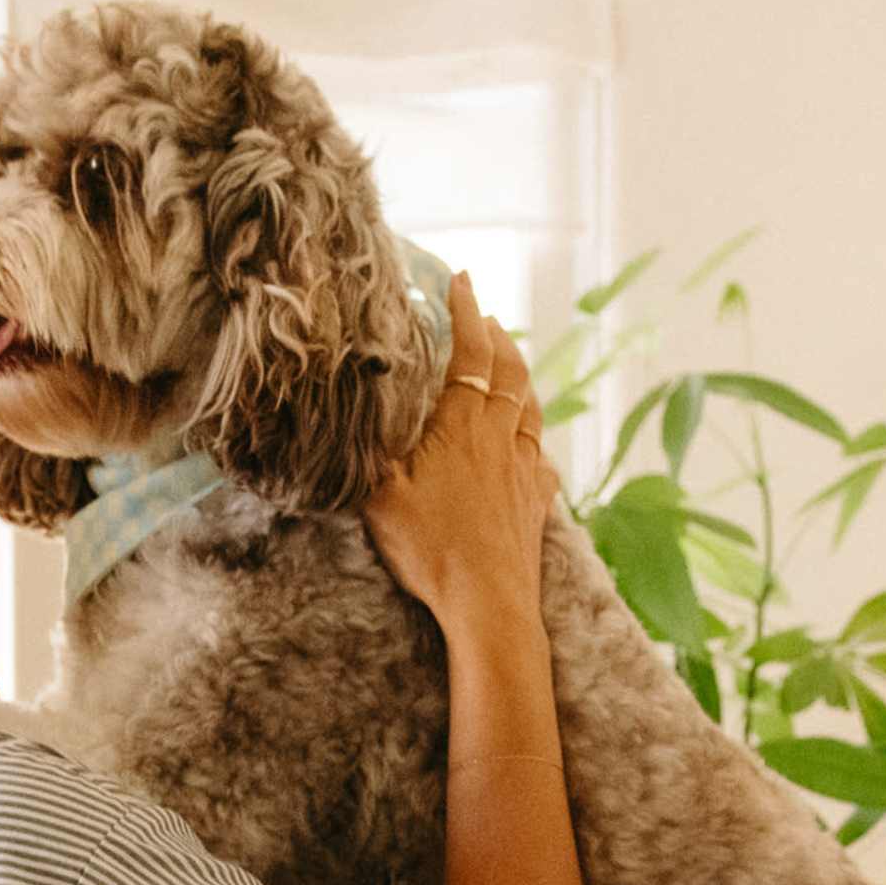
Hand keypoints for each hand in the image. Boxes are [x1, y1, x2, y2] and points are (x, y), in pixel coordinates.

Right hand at [363, 274, 557, 632]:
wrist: (489, 604)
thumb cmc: (431, 549)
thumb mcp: (379, 496)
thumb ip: (366, 450)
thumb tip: (345, 412)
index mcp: (462, 425)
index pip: (470, 352)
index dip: (466, 312)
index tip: (462, 280)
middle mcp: (501, 437)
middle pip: (510, 371)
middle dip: (499, 338)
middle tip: (487, 320)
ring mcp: (524, 469)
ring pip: (530, 408)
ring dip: (521, 379)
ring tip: (511, 367)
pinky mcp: (536, 503)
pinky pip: (540, 458)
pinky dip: (532, 438)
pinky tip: (529, 447)